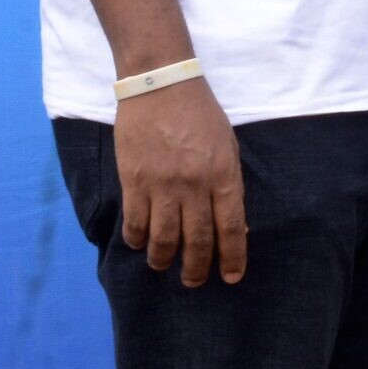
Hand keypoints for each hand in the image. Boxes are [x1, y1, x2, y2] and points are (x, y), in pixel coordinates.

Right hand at [116, 76, 247, 286]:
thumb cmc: (200, 115)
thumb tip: (233, 223)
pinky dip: (136, 239)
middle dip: (197, 268)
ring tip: (163, 266)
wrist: (161, 86)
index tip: (232, 276)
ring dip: (163, 259)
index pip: (231, 227)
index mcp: (224, 175)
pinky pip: (135, 222)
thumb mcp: (228, 146)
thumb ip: (228, 183)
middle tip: (194, 282)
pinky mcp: (134, 181)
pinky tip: (139, 244)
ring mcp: (162, 185)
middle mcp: (194, 185)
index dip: (232, 257)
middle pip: (197, 240)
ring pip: (163, 239)